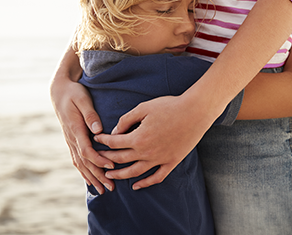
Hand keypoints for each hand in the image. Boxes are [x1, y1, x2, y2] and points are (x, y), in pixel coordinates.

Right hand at [50, 74, 115, 193]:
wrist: (59, 91)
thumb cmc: (73, 93)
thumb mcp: (82, 99)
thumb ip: (90, 114)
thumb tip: (98, 129)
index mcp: (75, 129)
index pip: (86, 150)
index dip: (98, 160)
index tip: (111, 166)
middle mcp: (71, 138)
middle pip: (84, 162)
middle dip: (98, 176)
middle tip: (110, 187)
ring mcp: (70, 140)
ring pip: (80, 163)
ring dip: (91, 177)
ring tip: (103, 190)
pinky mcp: (71, 140)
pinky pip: (76, 159)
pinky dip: (83, 171)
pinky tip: (90, 180)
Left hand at [94, 93, 219, 189]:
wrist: (195, 112)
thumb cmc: (169, 106)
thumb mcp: (143, 108)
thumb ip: (127, 120)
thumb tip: (115, 131)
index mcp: (138, 138)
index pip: (114, 143)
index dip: (103, 141)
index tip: (97, 139)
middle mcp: (147, 152)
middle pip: (121, 159)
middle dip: (107, 159)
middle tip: (98, 158)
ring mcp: (160, 159)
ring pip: (135, 172)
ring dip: (120, 175)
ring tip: (110, 175)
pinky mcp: (172, 162)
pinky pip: (156, 177)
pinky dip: (145, 183)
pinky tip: (136, 186)